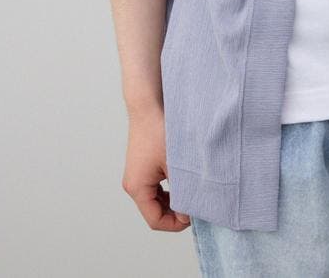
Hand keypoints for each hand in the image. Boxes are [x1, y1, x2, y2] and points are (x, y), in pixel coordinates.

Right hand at [121, 106, 190, 230]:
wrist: (149, 105)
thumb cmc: (160, 131)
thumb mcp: (176, 165)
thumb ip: (183, 193)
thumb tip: (189, 214)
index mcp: (137, 188)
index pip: (155, 220)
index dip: (176, 223)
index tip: (194, 214)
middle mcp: (132, 184)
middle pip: (154, 211)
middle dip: (175, 211)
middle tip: (195, 203)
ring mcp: (136, 174)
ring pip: (155, 199)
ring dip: (173, 199)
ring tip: (191, 191)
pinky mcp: (142, 166)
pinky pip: (155, 187)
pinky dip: (169, 188)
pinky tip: (183, 180)